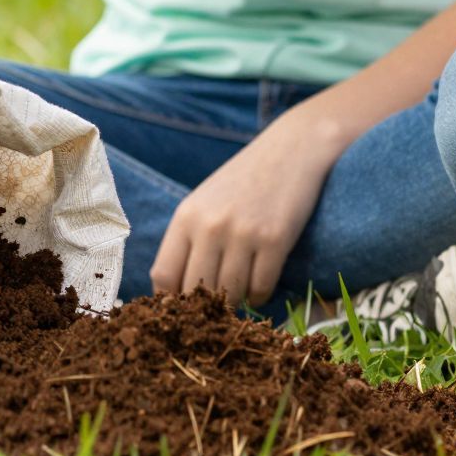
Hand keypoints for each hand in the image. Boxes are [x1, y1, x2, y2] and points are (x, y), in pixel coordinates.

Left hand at [150, 118, 339, 306]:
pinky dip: (260, 296)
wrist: (292, 149)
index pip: (164, 276)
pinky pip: (261, 289)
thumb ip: (189, 241)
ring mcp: (243, 233)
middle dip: (206, 306)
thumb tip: (173, 295)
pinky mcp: (276, 240)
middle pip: (196, 292)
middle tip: (218, 304)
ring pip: (230, 295)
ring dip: (236, 302)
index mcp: (186, 216)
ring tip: (241, 291)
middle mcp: (210, 226)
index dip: (172, 300)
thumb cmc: (245, 181)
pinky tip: (261, 285)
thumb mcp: (205, 202)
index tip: (184, 306)